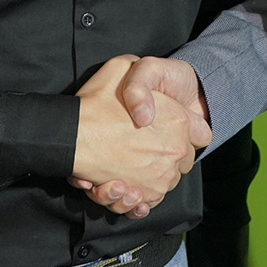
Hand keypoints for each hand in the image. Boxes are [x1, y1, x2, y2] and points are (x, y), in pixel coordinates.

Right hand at [72, 56, 196, 215]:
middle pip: (183, 158)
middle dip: (166, 155)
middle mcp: (176, 149)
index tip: (161, 130)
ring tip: (124, 171)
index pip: (198, 132)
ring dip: (148, 178)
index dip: (180, 130)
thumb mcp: (121, 66)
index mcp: (177, 119)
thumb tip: (152, 86)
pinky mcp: (147, 196)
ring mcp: (163, 175)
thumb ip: (142, 74)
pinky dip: (139, 200)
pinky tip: (124, 188)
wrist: (67, 134)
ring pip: (166, 180)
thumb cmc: (95, 101)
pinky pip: (151, 201)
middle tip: (139, 150)